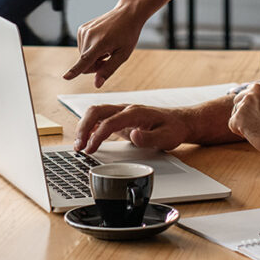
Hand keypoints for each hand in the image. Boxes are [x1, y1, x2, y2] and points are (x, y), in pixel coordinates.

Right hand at [65, 3, 143, 85]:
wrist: (127, 13)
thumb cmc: (128, 33)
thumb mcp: (123, 54)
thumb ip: (108, 69)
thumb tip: (97, 84)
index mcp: (100, 42)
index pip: (85, 60)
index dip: (75, 71)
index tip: (65, 77)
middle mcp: (89, 35)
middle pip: (85, 63)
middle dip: (96, 65)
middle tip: (109, 56)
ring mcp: (84, 31)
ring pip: (83, 56)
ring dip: (94, 56)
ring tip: (106, 47)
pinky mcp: (81, 29)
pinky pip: (82, 47)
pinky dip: (91, 48)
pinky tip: (101, 41)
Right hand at [74, 103, 195, 153]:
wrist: (180, 121)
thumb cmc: (174, 129)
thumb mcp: (166, 137)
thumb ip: (149, 138)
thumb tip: (134, 136)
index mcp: (136, 113)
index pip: (110, 122)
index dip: (97, 136)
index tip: (90, 149)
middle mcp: (127, 109)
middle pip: (97, 111)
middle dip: (83, 128)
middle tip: (78, 147)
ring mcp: (123, 112)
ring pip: (96, 113)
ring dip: (84, 127)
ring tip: (79, 146)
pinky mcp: (121, 118)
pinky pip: (101, 118)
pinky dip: (90, 127)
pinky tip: (86, 139)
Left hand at [227, 81, 259, 159]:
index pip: (252, 92)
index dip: (256, 106)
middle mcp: (256, 89)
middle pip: (240, 100)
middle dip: (247, 113)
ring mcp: (247, 102)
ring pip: (236, 113)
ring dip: (244, 123)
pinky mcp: (239, 116)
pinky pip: (232, 125)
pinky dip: (241, 133)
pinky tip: (256, 136)